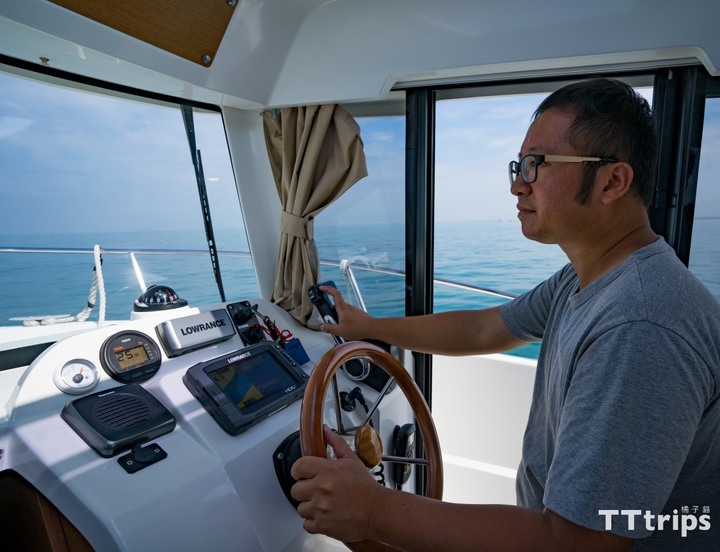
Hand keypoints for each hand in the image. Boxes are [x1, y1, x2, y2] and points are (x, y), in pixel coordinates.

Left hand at [291, 425, 385, 541]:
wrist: (378, 511)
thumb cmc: (366, 488)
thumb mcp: (352, 460)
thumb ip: (336, 443)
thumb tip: (325, 430)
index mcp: (328, 470)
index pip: (298, 467)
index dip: (299, 471)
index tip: (303, 475)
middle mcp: (322, 488)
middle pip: (295, 490)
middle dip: (304, 490)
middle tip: (317, 491)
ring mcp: (321, 508)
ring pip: (300, 508)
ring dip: (310, 507)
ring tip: (324, 504)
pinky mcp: (323, 525)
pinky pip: (306, 524)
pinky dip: (314, 522)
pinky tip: (326, 516)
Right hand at [319, 286, 375, 340]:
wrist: (373, 328)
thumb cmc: (359, 328)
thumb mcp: (340, 331)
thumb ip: (329, 328)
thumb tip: (322, 326)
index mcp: (343, 308)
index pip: (335, 293)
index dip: (327, 289)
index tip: (322, 288)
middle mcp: (348, 307)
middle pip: (336, 305)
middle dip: (331, 311)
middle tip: (330, 320)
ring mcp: (354, 310)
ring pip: (342, 311)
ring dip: (339, 317)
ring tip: (340, 328)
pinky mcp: (357, 314)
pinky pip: (348, 315)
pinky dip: (345, 320)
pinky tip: (347, 328)